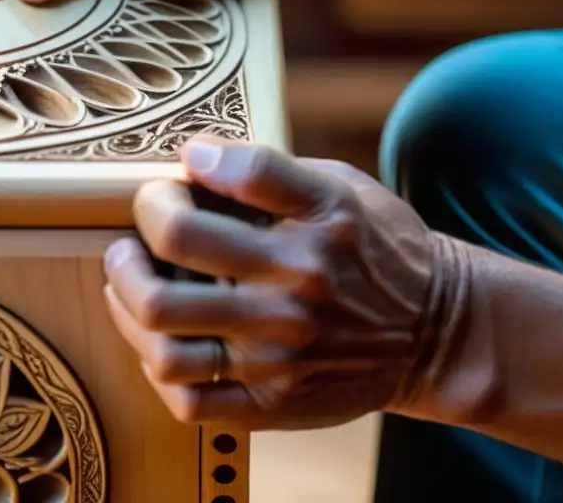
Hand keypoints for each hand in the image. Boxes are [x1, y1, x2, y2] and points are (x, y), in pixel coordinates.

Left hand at [102, 135, 440, 429]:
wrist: (436, 332)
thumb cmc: (380, 251)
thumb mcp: (345, 188)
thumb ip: (274, 172)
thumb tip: (196, 159)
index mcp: (322, 224)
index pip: (242, 174)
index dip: (197, 160)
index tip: (187, 165)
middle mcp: (298, 289)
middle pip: (176, 252)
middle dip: (136, 232)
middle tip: (138, 228)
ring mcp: (282, 354)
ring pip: (163, 340)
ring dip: (126, 302)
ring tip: (128, 282)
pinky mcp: (275, 402)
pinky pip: (188, 398)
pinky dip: (156, 367)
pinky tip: (160, 341)